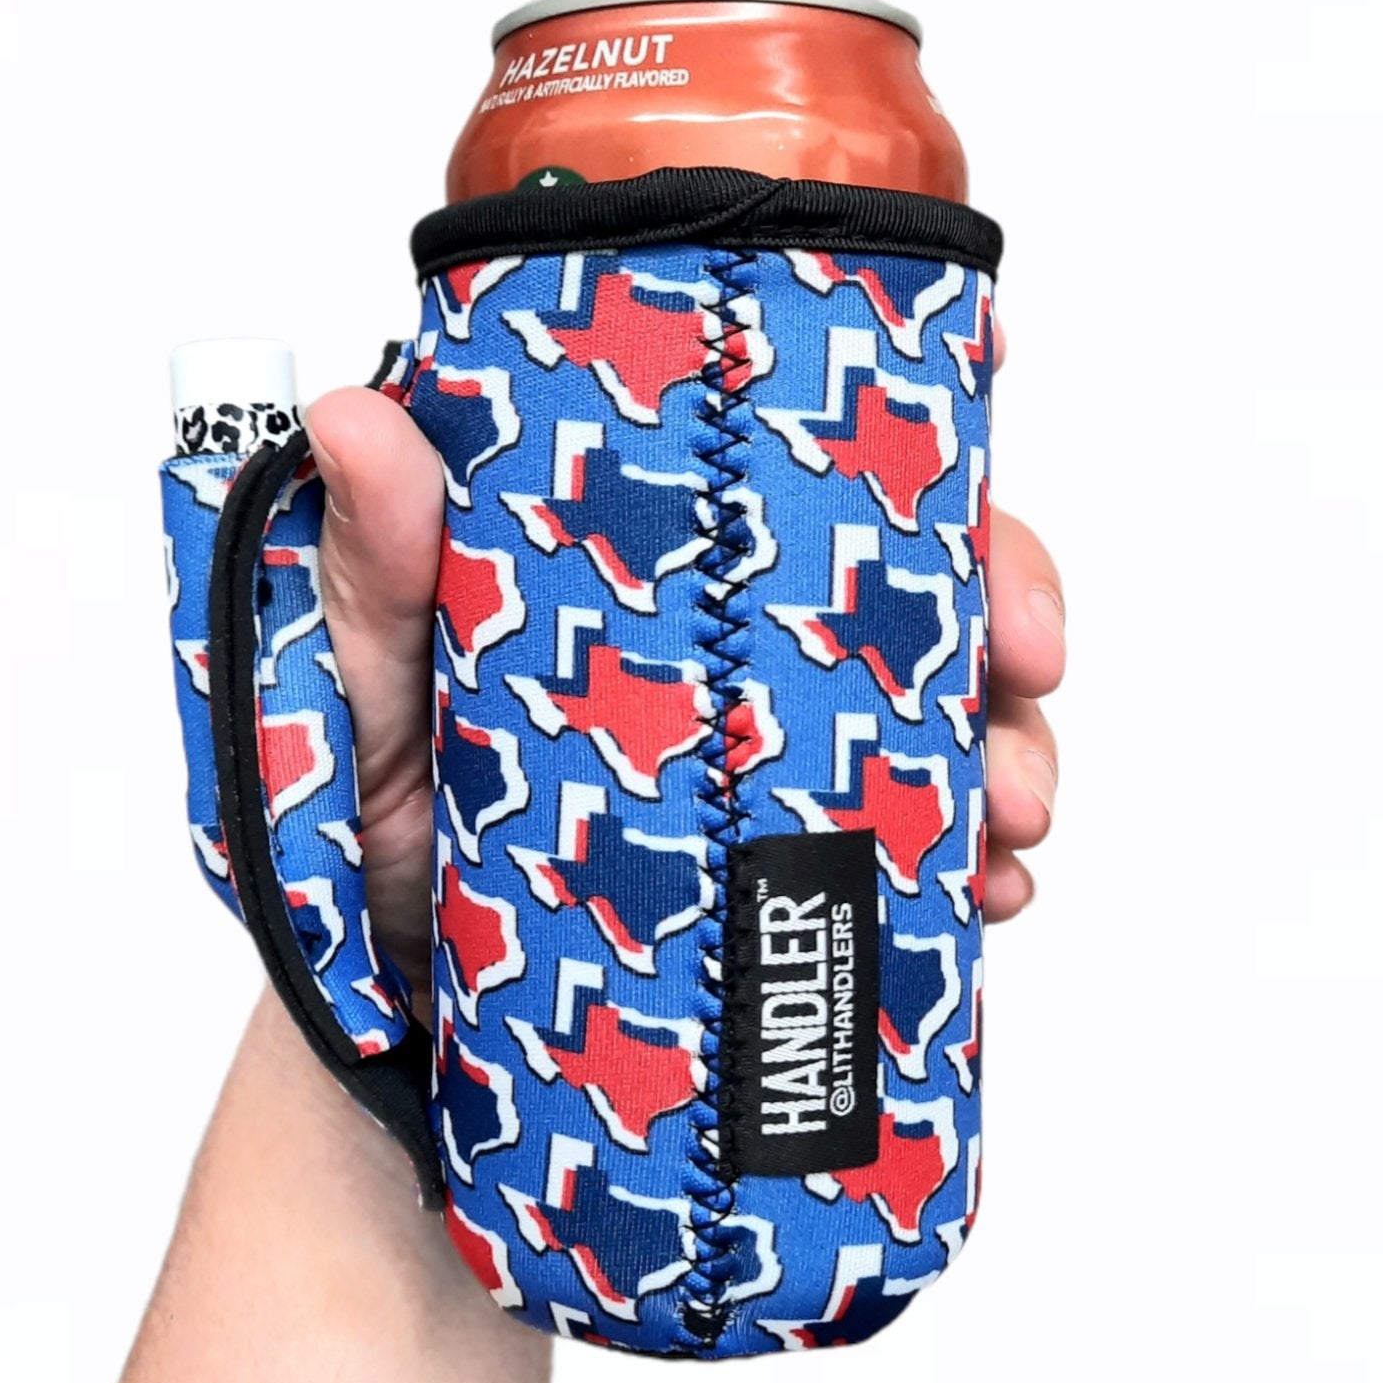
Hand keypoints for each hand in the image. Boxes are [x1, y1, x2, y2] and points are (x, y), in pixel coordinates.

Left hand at [303, 317, 1062, 956]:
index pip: (791, 439)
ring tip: (1012, 815)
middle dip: (1003, 595)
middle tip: (1026, 664)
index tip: (997, 385)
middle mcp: (736, 624)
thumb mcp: (369, 686)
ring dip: (1011, 741)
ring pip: (949, 695)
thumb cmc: (390, 824)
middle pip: (914, 561)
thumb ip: (378, 571)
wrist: (422, 997)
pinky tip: (992, 888)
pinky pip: (932, 830)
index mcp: (655, 548)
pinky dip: (982, 856)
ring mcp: (784, 736)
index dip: (902, 405)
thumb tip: (355, 416)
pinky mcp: (808, 846)